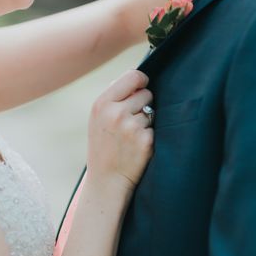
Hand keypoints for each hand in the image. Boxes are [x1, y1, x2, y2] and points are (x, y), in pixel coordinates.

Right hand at [87, 69, 152, 188]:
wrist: (105, 180)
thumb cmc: (104, 146)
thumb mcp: (99, 119)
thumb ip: (115, 98)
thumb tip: (139, 78)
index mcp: (102, 104)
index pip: (133, 76)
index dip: (141, 82)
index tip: (140, 89)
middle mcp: (115, 113)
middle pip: (146, 93)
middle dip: (142, 105)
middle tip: (128, 123)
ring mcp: (130, 127)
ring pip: (152, 110)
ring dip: (146, 121)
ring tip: (131, 136)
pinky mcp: (145, 140)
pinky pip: (156, 127)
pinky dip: (150, 135)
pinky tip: (137, 146)